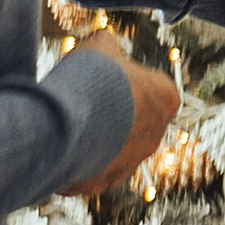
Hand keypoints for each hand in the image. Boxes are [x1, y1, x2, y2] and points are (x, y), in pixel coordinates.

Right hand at [64, 36, 182, 192]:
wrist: (71, 120)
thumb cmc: (93, 77)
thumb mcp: (101, 46)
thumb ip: (108, 45)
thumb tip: (104, 43)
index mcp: (165, 99)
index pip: (152, 88)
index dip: (127, 80)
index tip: (104, 76)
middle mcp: (155, 135)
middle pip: (132, 121)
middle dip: (110, 111)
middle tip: (83, 99)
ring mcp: (131, 163)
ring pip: (110, 147)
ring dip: (93, 136)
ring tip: (67, 120)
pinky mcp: (103, 182)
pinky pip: (89, 169)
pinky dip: (76, 157)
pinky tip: (59, 143)